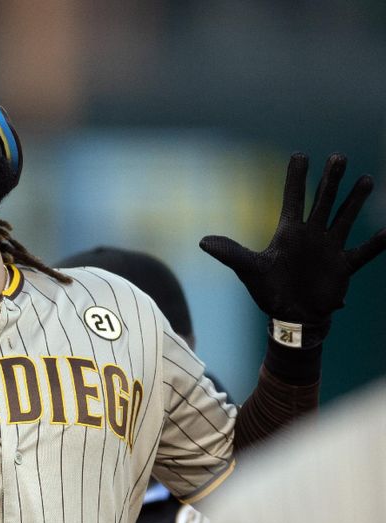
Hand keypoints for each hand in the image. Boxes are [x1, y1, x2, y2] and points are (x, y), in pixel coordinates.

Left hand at [200, 153, 385, 344]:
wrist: (290, 317)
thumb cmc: (268, 291)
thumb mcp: (249, 270)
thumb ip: (231, 253)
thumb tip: (203, 241)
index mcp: (288, 233)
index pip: (292, 199)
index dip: (295, 178)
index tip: (300, 155)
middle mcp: (311, 235)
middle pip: (322, 201)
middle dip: (330, 180)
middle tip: (338, 156)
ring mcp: (329, 248)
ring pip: (344, 218)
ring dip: (354, 201)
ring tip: (366, 179)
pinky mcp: (343, 266)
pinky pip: (364, 252)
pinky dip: (379, 243)